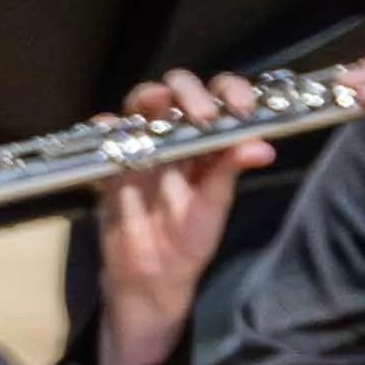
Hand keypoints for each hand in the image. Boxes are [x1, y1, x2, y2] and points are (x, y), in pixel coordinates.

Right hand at [90, 69, 278, 364]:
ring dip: (149, 97)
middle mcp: (175, 135)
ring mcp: (141, 144)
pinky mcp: (111, 161)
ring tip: (160, 104)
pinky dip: (107, 126)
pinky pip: (102, 134)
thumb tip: (262, 147)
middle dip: (190, 92)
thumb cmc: (187, 238)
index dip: (231, 92)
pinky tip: (118, 133)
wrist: (151, 275)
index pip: (220, 99)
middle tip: (203, 115)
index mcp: (207, 142)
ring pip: (139, 102)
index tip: (241, 108)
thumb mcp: (213, 205)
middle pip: (178, 90)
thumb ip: (230, 172)